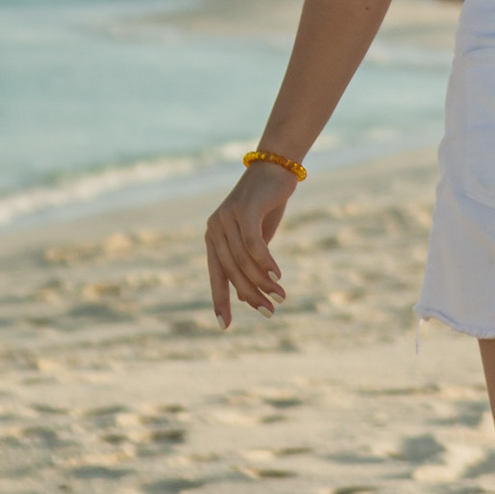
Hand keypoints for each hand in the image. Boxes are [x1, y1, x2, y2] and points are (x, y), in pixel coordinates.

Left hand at [205, 161, 295, 324]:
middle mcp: (215, 228)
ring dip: (264, 282)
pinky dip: (265, 262)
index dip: (220, 300)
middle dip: (252, 294)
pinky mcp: (244, 209)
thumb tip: (245, 297)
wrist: (275, 167)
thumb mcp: (256, 237)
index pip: (215, 275)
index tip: (225, 326)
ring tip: (281, 296)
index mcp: (213, 237)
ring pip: (244, 261)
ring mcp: (227, 218)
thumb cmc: (266, 204)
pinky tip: (277, 275)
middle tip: (270, 311)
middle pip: (232, 271)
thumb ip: (248, 262)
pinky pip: (253, 244)